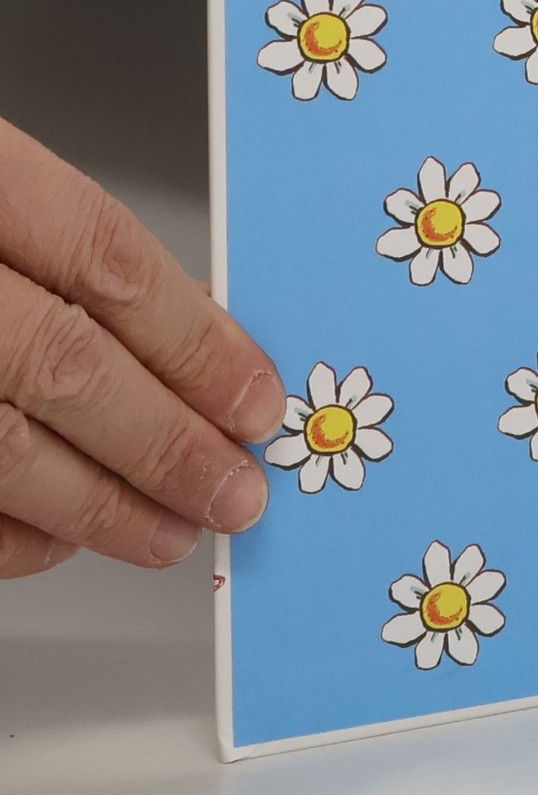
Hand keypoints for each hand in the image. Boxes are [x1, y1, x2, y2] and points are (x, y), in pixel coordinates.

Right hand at [0, 118, 281, 578]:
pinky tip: (58, 538)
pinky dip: (4, 532)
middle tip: (234, 491)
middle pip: (59, 365)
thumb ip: (73, 257)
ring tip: (173, 528)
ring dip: (97, 504)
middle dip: (165, 444)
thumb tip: (204, 335)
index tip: (256, 402)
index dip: (197, 342)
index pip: (106, 260)